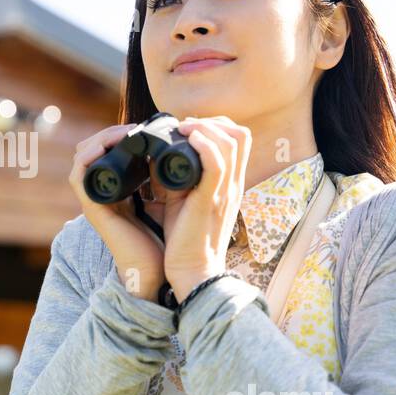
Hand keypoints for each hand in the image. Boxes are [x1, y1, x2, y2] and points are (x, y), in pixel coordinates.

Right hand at [68, 124, 167, 300]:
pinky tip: (106, 147)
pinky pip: (79, 175)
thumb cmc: (162, 238)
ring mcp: (94, 199)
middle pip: (92, 150)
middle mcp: (102, 191)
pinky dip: (89, 157)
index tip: (141, 128)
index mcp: (117, 188)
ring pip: (83, 156)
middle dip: (110, 133)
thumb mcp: (163, 199)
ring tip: (125, 133)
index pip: (106, 151)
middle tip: (134, 128)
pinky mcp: (92, 208)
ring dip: (101, 139)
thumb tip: (172, 151)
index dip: (118, 134)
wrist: (156, 269)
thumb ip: (160, 180)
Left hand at [158, 115, 251, 299]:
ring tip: (182, 130)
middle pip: (240, 134)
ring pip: (231, 142)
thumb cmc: (185, 241)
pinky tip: (187, 139)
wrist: (192, 272)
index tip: (187, 130)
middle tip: (184, 128)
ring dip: (204, 128)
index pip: (239, 140)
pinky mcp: (210, 201)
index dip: (215, 126)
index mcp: (229, 184)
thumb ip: (178, 180)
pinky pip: (217, 163)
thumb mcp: (184, 202)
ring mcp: (224, 192)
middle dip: (211, 122)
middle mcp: (232, 185)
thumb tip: (155, 157)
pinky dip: (203, 144)